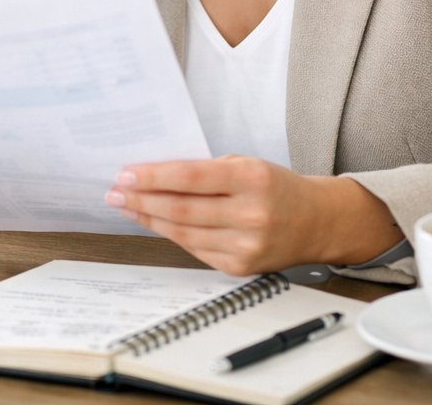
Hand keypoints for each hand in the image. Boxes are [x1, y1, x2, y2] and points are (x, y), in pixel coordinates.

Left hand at [105, 157, 400, 275]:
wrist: (317, 222)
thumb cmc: (276, 186)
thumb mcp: (247, 164)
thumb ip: (206, 171)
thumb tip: (154, 176)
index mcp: (252, 179)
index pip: (191, 177)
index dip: (153, 177)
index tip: (125, 174)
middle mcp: (250, 214)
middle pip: (181, 208)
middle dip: (141, 200)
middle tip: (115, 191)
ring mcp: (245, 245)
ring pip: (182, 232)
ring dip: (148, 219)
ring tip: (126, 206)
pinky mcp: (239, 266)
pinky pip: (194, 249)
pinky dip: (171, 234)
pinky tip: (153, 222)